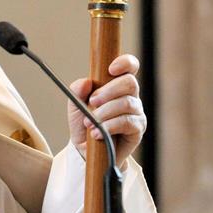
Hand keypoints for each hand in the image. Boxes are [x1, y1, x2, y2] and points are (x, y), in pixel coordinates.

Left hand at [67, 54, 145, 169]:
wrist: (85, 149)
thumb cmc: (83, 121)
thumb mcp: (75, 104)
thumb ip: (77, 90)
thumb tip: (86, 82)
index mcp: (117, 84)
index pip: (130, 66)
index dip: (125, 63)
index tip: (110, 69)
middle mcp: (130, 96)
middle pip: (130, 82)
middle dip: (109, 91)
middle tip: (92, 102)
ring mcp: (136, 112)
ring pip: (127, 103)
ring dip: (105, 112)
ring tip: (89, 122)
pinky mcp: (137, 129)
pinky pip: (127, 122)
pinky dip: (109, 126)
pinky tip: (96, 133)